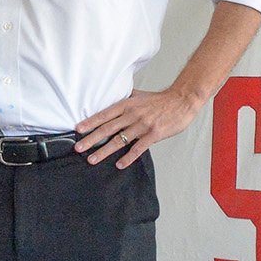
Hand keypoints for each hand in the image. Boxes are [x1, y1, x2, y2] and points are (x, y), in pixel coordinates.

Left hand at [74, 88, 205, 168]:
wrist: (182, 100)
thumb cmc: (160, 100)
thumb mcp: (139, 95)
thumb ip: (125, 99)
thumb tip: (111, 98)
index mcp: (127, 105)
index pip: (105, 114)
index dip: (90, 122)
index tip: (78, 130)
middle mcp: (133, 114)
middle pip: (108, 128)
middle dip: (91, 139)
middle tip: (78, 148)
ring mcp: (143, 125)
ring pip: (120, 140)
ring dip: (104, 151)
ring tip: (92, 159)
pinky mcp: (154, 134)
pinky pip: (138, 148)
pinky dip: (128, 157)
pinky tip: (119, 164)